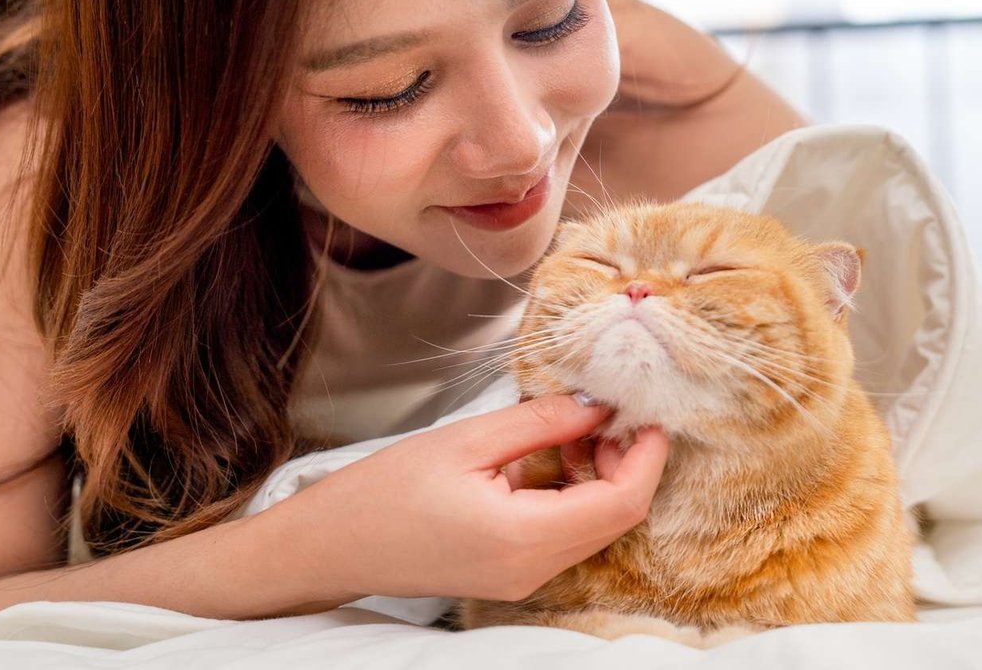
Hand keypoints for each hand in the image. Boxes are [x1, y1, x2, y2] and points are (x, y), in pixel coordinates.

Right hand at [287, 393, 668, 602]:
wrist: (331, 546)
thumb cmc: (384, 491)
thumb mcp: (468, 440)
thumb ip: (540, 421)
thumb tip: (598, 402)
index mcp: (525, 539)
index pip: (622, 503)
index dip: (647, 455)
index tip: (650, 410)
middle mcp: (533, 570)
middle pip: (616, 519)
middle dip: (626, 461)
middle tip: (610, 406)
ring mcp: (523, 579)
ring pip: (593, 527)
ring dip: (599, 475)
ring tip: (574, 425)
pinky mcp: (510, 573)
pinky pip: (564, 534)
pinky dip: (573, 493)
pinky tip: (551, 454)